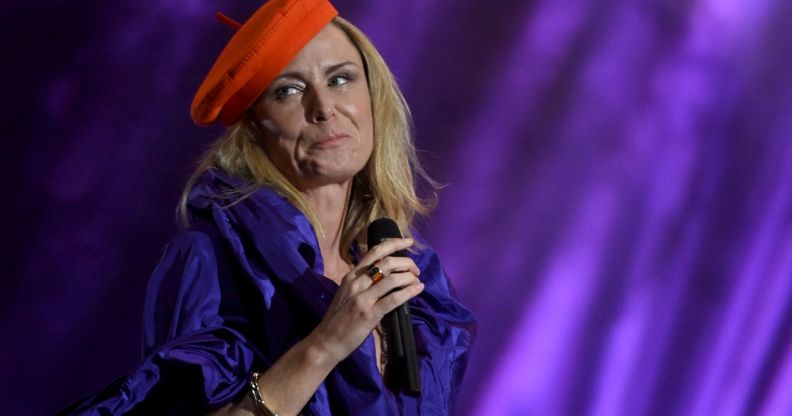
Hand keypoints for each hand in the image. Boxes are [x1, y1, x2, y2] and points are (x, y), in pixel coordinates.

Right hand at [309, 237, 423, 363]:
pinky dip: (409, 292)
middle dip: (406, 262)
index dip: (394, 243)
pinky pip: (394, 298)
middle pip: (387, 263)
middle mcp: (357, 282)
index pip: (375, 252)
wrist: (326, 340)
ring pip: (392, 278)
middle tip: (415, 269)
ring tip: (417, 280)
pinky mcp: (370, 313)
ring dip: (409, 276)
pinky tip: (418, 289)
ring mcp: (363, 298)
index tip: (408, 241)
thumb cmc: (338, 318)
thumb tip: (386, 275)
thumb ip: (363, 282)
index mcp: (351, 276)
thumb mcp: (347, 293)